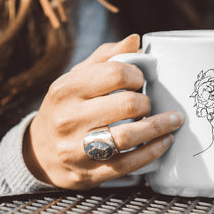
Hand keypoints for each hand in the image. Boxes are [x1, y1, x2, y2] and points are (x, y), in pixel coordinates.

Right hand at [23, 34, 183, 188]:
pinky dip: (153, 151)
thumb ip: (106, 58)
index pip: (115, 74)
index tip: (141, 80)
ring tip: (173, 120)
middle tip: (149, 102)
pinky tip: (165, 142)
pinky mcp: (90, 174)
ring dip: (159, 127)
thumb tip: (135, 40)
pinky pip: (129, 164)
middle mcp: (68, 119)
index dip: (137, 75)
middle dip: (147, 102)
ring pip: (128, 136)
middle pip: (127, 105)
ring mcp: (78, 150)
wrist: (40, 153)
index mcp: (66, 90)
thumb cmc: (66, 107)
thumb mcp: (76, 78)